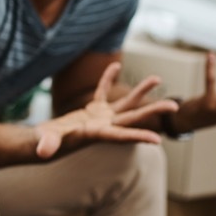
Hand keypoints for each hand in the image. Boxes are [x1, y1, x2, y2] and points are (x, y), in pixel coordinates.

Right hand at [34, 62, 177, 158]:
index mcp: (95, 135)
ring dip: (141, 92)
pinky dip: (108, 79)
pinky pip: (103, 92)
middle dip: (153, 111)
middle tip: (175, 106)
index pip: (120, 136)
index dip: (137, 136)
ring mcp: (99, 118)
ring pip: (125, 103)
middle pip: (132, 117)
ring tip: (158, 78)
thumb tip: (44, 150)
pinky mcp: (91, 110)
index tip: (157, 139)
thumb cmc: (42, 144)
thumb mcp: (45, 143)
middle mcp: (103, 127)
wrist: (41, 143)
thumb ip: (47, 145)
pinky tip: (116, 66)